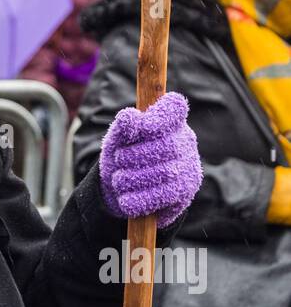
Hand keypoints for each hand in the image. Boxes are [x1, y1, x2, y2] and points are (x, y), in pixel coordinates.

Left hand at [99, 91, 201, 226]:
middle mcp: (185, 140)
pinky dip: (137, 199)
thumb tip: (129, 116)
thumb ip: (122, 127)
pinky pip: (162, 196)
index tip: (142, 126)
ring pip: (163, 173)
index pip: (174, 107)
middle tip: (118, 161)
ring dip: (131, 179)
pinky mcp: (187, 191)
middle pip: (164, 145)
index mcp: (169, 120)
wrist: (124, 190)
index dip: (159, 116)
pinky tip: (125, 198)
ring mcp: (190, 166)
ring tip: (118, 181)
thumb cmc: (123, 157)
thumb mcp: (117, 140)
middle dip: (132, 156)